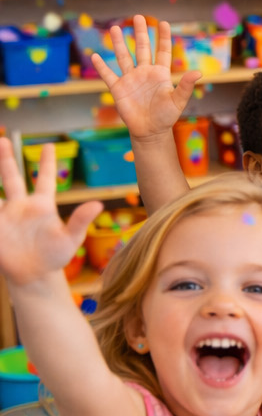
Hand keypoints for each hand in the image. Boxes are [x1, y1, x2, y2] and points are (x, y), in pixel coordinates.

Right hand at [0, 141, 100, 290]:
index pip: (46, 179)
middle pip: (12, 178)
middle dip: (6, 159)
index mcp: (42, 206)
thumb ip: (80, 221)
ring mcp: (6, 216)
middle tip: (2, 140)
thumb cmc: (55, 256)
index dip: (47, 163)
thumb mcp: (71, 239)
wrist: (34, 275)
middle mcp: (22, 206)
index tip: (48, 145)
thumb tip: (98, 204)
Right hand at [92, 15, 199, 138]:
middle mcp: (145, 72)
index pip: (162, 51)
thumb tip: (198, 72)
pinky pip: (108, 75)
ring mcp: (130, 79)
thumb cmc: (166, 116)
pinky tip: (95, 56)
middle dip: (140, 33)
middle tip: (138, 17)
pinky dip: (101, 66)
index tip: (163, 22)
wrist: (150, 131)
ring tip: (116, 28)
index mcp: (160, 73)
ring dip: (120, 43)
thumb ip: (185, 86)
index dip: (163, 37)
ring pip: (124, 57)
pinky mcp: (118, 88)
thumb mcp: (178, 101)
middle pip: (142, 48)